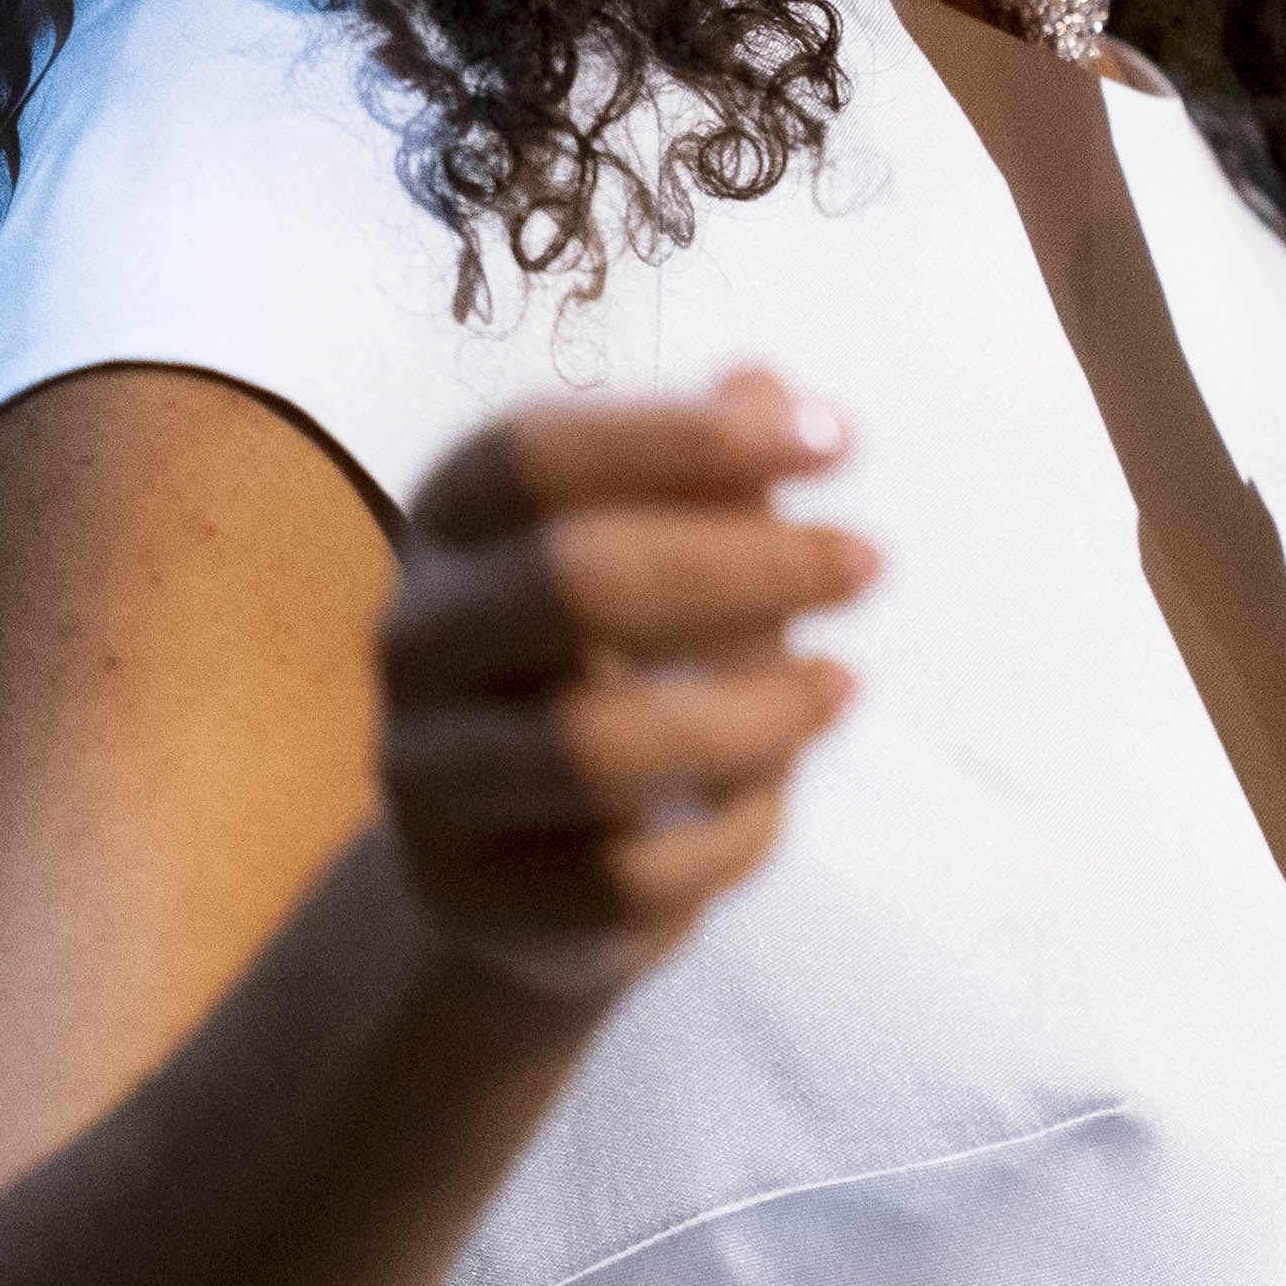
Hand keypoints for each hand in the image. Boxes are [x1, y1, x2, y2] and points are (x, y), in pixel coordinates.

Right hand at [377, 367, 874, 1009]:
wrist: (524, 859)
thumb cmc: (619, 661)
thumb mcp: (666, 550)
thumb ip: (712, 473)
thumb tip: (766, 386)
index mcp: (453, 526)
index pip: (538, 453)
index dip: (689, 439)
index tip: (842, 439)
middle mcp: (417, 640)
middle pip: (575, 579)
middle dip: (747, 566)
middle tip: (868, 561)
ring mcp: (431, 777)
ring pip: (599, 743)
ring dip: (753, 712)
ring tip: (841, 684)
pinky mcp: (480, 898)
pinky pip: (629, 872)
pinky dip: (730, 830)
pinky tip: (773, 797)